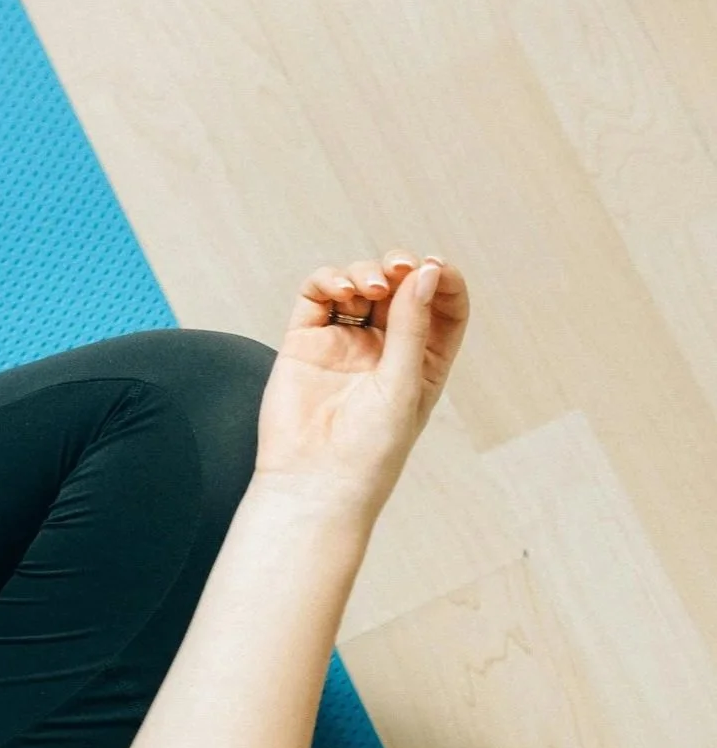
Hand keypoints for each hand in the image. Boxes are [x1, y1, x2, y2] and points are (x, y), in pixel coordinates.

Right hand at [254, 251, 469, 528]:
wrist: (313, 481)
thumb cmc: (370, 449)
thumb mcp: (404, 385)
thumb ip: (411, 326)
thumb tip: (425, 272)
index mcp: (423, 362)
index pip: (442, 308)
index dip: (442, 280)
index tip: (435, 266)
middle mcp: (384, 348)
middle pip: (399, 287)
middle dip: (401, 269)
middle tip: (399, 267)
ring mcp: (343, 341)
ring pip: (358, 284)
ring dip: (365, 273)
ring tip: (367, 287)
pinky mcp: (305, 340)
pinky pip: (316, 295)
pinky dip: (329, 281)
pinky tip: (341, 290)